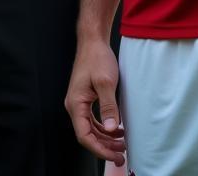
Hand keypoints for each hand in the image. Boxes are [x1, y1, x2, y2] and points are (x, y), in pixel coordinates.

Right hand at [64, 36, 125, 163]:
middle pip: (87, 135)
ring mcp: (79, 102)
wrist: (93, 41)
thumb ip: (108, 106)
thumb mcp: (106, 82)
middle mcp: (74, 105)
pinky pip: (93, 120)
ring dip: (105, 139)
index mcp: (76, 103)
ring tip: (123, 145)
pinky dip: (104, 128)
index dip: (99, 150)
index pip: (84, 136)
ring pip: (90, 129)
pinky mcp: (85, 98)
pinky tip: (117, 130)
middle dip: (105, 147)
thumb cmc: (97, 58)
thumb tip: (112, 129)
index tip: (114, 156)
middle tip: (122, 155)